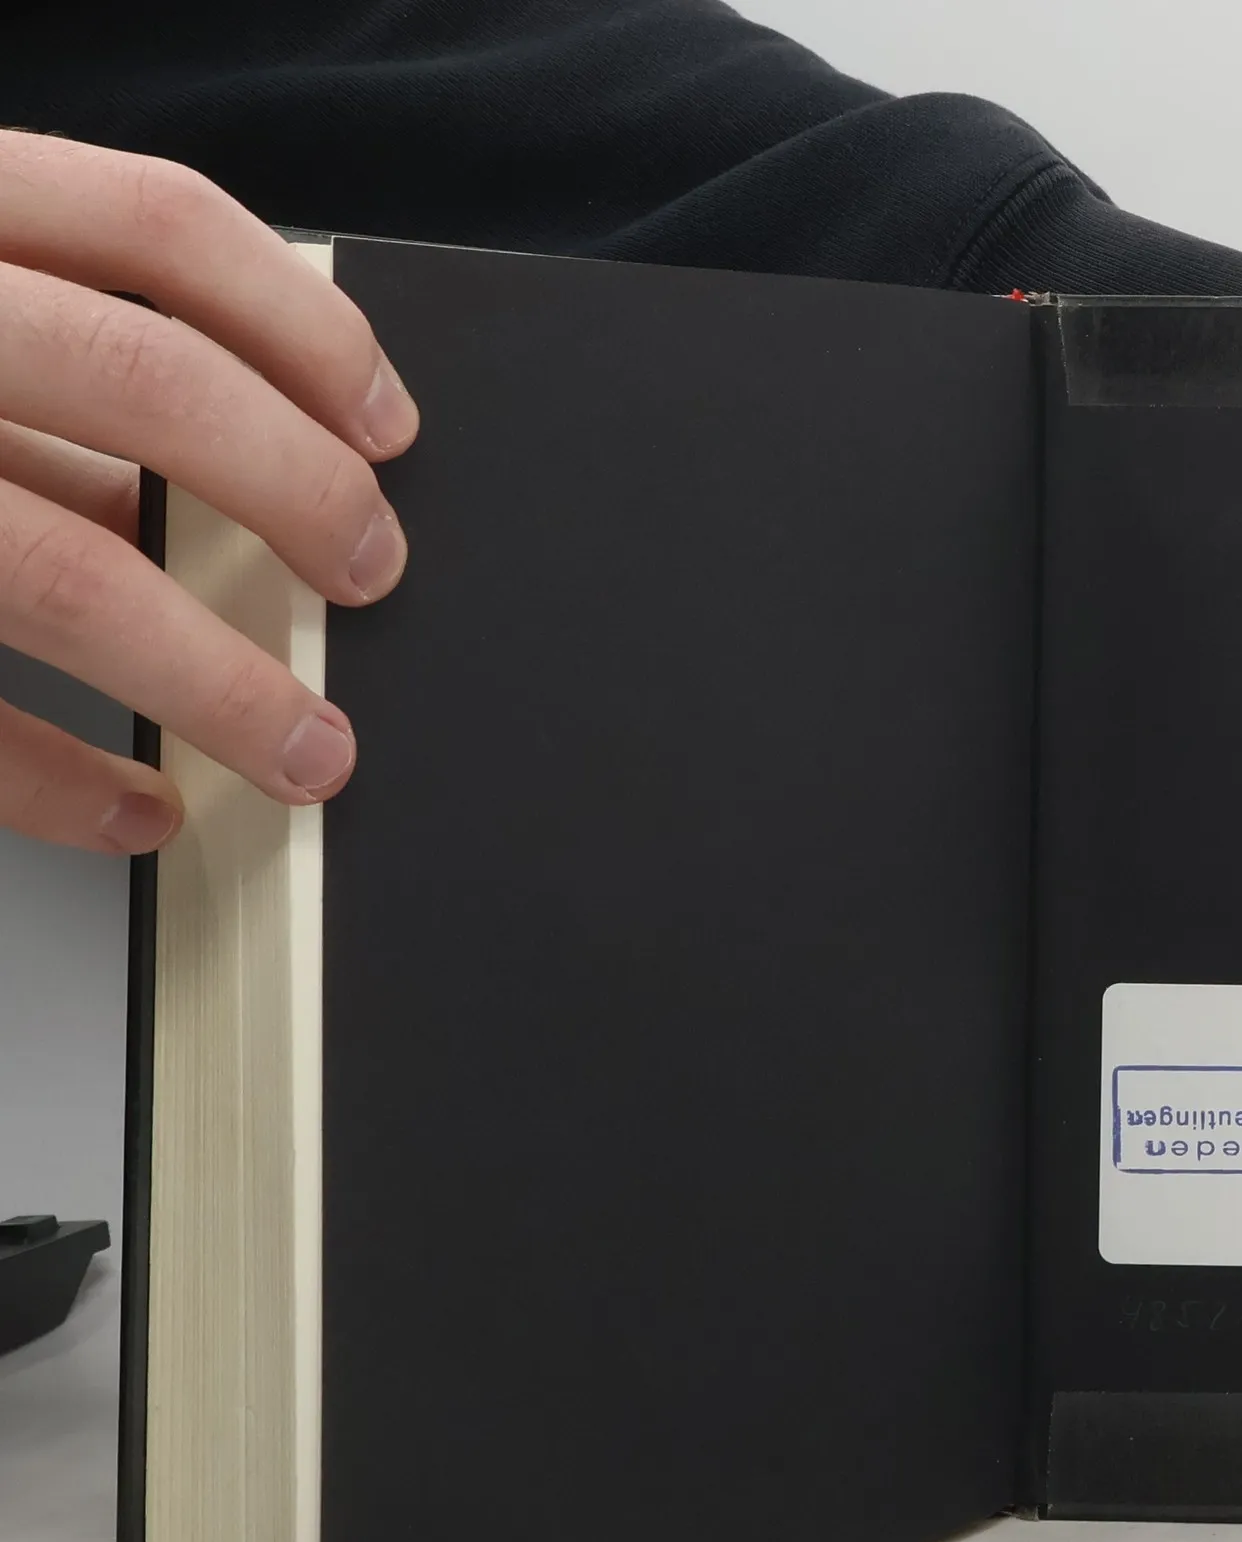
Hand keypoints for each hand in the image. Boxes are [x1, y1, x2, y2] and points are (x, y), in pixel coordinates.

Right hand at [0, 131, 415, 854]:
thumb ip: (44, 358)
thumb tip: (239, 459)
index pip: (156, 226)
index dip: (305, 329)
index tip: (390, 425)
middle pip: (142, 386)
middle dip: (296, 492)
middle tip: (371, 573)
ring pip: (60, 562)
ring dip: (215, 677)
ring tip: (308, 748)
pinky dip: (58, 779)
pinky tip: (141, 810)